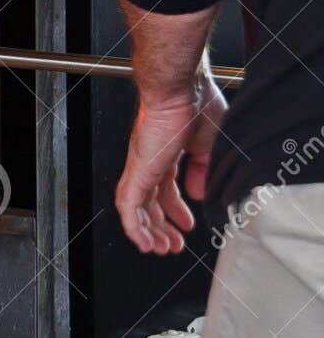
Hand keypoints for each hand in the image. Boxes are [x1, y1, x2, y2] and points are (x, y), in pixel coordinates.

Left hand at [115, 74, 226, 253]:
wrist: (180, 88)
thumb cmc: (196, 103)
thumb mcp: (209, 144)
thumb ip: (202, 170)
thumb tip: (199, 194)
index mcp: (167, 152)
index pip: (166, 188)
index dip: (175, 210)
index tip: (187, 225)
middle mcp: (149, 160)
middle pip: (149, 202)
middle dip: (159, 226)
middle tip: (170, 245)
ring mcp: (141, 166)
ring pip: (135, 207)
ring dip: (146, 232)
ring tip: (157, 249)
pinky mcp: (137, 170)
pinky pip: (127, 204)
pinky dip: (133, 226)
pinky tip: (142, 241)